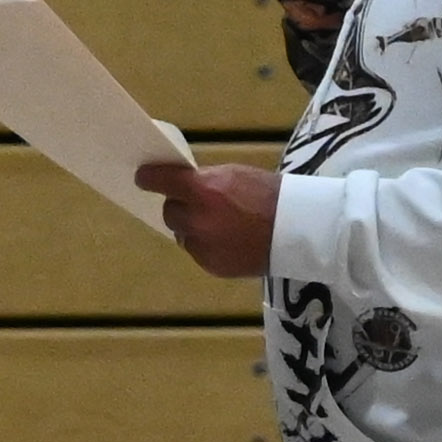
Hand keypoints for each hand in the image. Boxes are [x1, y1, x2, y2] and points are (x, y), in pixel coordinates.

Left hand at [136, 160, 279, 279]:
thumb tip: (184, 185)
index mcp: (204, 191)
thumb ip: (206, 180)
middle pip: (170, 212)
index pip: (162, 182)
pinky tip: (227, 239)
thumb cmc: (270, 195)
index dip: (150, 178)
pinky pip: (198, 252)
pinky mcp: (211, 266)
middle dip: (180, 206)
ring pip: (183, 234)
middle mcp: (197, 220)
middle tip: (197, 203)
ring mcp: (203, 246)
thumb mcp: (235, 175)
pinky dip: (206, 245)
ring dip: (192, 227)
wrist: (298, 230)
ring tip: (219, 223)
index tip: (142, 177)